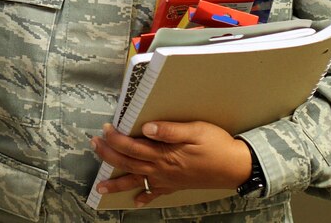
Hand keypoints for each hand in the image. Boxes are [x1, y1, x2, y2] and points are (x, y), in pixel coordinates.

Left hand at [90, 121, 252, 206]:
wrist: (236, 167)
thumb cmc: (217, 145)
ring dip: (117, 182)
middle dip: (108, 154)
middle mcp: (162, 169)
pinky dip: (144, 198)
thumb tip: (146, 129)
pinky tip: (136, 202)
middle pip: (128, 163)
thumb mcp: (195, 130)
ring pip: (136, 181)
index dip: (116, 138)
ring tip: (100, 186)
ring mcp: (167, 179)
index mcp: (164, 153)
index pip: (132, 146)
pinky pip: (156, 194)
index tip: (105, 129)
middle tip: (94, 145)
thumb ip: (170, 130)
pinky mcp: (175, 185)